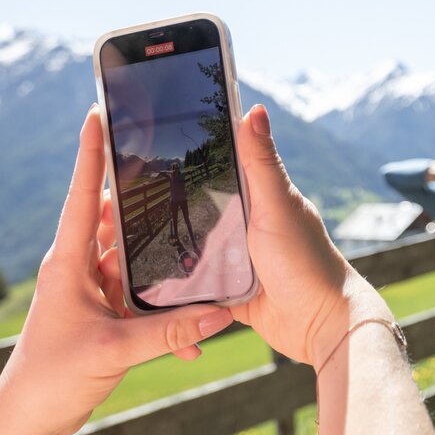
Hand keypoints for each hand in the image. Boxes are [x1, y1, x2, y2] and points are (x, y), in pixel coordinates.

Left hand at [0, 106, 233, 434]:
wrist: (27, 420)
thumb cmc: (51, 379)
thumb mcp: (114, 352)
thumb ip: (169, 330)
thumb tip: (220, 312)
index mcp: (69, 262)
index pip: (83, 195)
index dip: (91, 152)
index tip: (98, 111)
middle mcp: (79, 268)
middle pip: (114, 218)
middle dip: (143, 196)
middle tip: (174, 167)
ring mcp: (91, 291)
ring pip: (132, 257)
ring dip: (160, 257)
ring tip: (196, 237)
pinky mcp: (102, 313)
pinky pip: (139, 296)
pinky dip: (163, 306)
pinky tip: (192, 327)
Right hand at [96, 104, 389, 368]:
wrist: (318, 326)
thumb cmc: (306, 261)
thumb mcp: (279, 206)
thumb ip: (263, 163)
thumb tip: (256, 109)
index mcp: (257, 196)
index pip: (218, 164)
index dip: (188, 155)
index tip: (146, 143)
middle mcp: (243, 223)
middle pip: (196, 205)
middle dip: (163, 203)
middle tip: (115, 198)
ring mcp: (233, 257)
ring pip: (189, 244)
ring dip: (164, 244)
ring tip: (117, 238)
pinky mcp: (226, 290)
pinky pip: (192, 282)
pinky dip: (173, 280)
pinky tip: (139, 278)